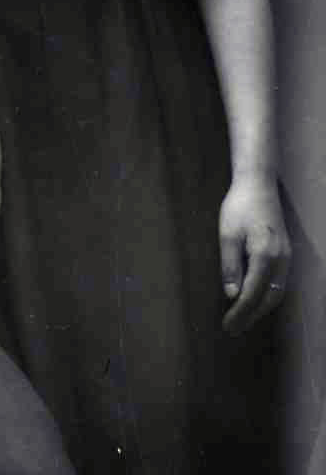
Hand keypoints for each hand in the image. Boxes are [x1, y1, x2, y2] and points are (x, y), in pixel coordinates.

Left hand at [219, 174, 290, 335]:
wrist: (258, 184)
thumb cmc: (239, 206)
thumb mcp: (228, 235)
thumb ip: (231, 266)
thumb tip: (232, 295)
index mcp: (265, 256)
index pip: (252, 294)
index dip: (240, 313)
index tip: (227, 326)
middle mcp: (281, 260)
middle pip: (268, 298)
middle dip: (251, 316)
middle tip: (233, 329)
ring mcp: (286, 257)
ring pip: (277, 292)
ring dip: (260, 308)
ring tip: (242, 319)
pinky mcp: (285, 253)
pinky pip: (279, 282)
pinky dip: (267, 296)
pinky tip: (254, 299)